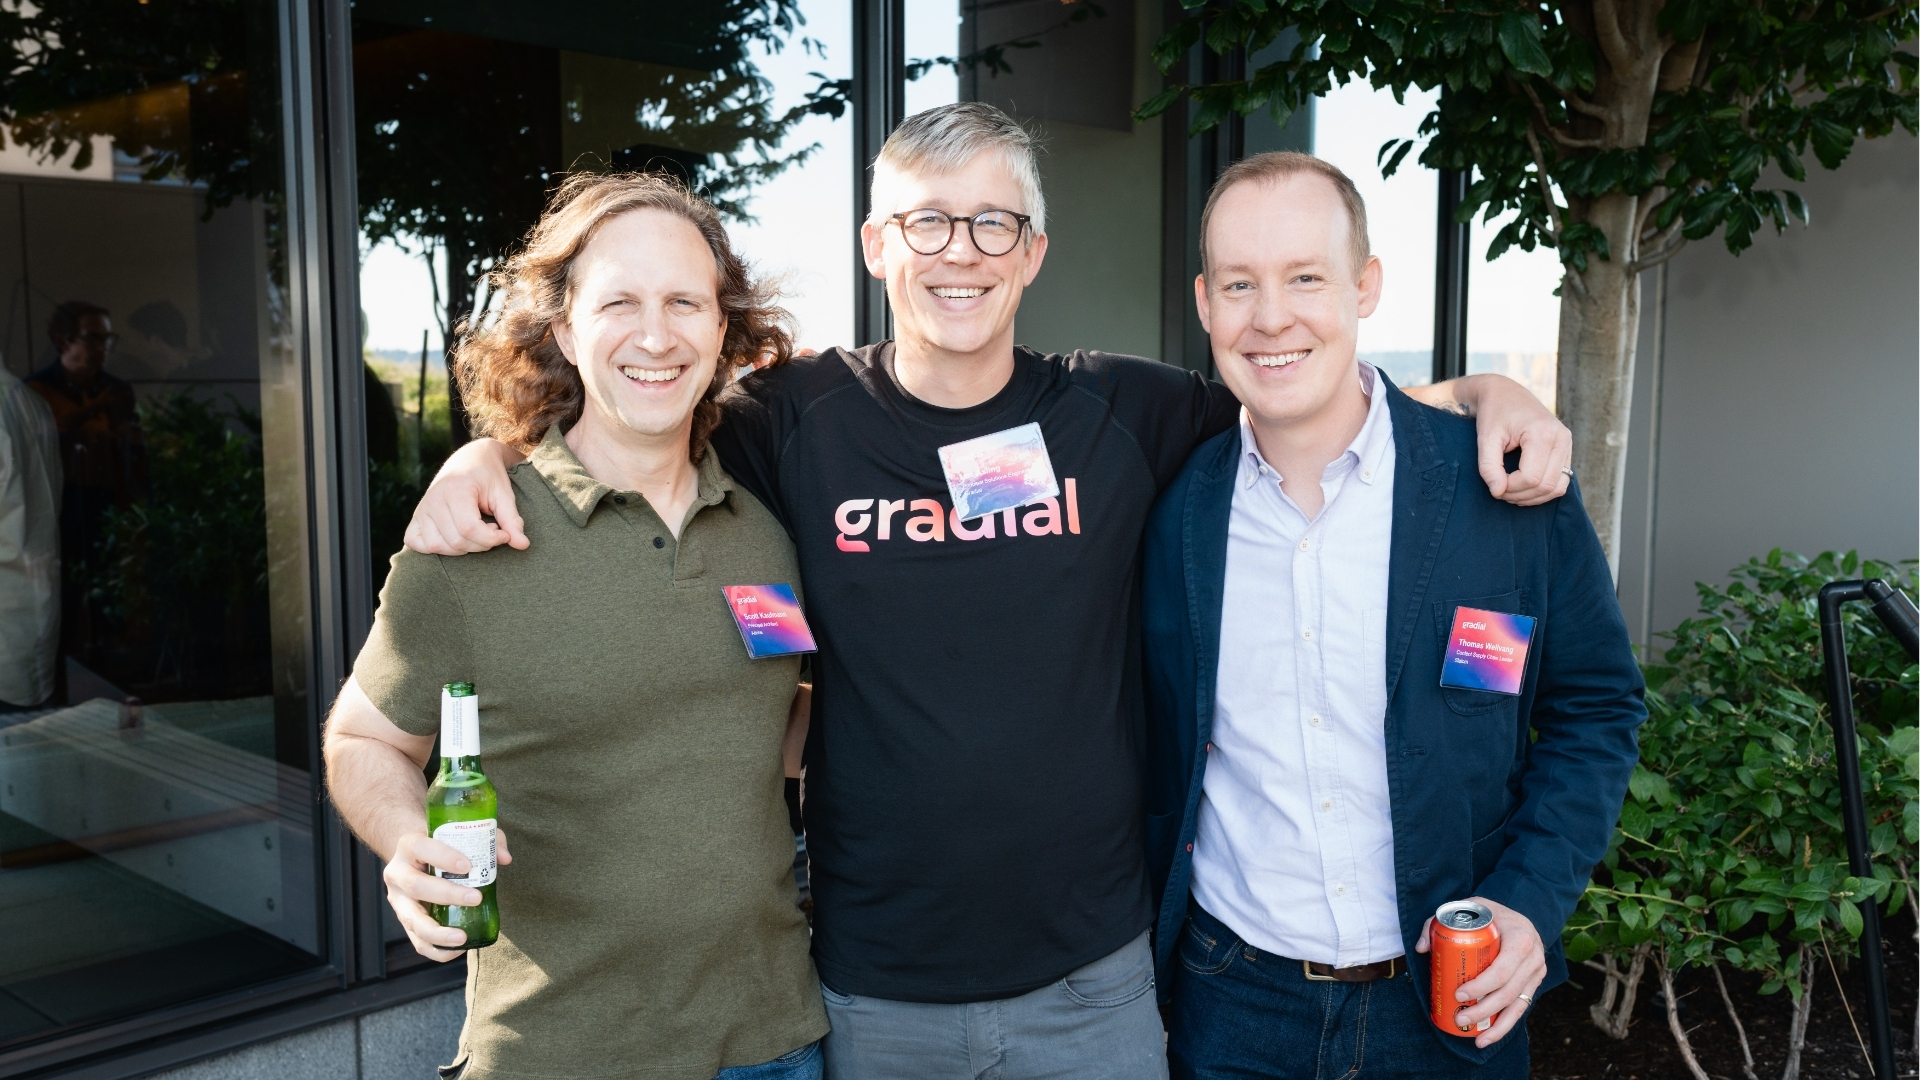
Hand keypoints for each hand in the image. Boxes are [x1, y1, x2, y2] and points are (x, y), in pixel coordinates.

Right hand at [383, 828, 513, 960]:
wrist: (414, 856)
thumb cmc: (441, 843)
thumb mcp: (460, 834)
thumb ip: (485, 840)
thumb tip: (504, 858)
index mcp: (409, 846)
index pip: (421, 848)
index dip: (443, 857)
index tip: (467, 866)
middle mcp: (397, 873)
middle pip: (416, 886)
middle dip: (447, 894)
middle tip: (475, 898)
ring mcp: (398, 900)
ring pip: (412, 920)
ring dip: (438, 932)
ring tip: (463, 937)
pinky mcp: (405, 920)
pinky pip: (417, 941)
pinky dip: (437, 950)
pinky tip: (458, 948)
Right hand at [404, 438, 528, 554]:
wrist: (470, 459)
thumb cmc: (489, 477)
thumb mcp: (504, 494)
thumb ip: (512, 520)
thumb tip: (523, 545)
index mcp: (455, 489)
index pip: (469, 528)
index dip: (491, 539)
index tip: (505, 534)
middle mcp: (433, 499)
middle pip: (456, 540)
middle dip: (481, 544)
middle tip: (493, 531)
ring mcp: (422, 509)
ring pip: (438, 546)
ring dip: (462, 548)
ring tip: (477, 532)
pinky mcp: (416, 518)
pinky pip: (417, 543)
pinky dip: (436, 548)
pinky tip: (455, 538)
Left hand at [1415, 896, 1544, 1047]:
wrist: (1516, 916)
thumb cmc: (1488, 914)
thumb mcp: (1464, 908)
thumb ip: (1438, 923)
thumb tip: (1422, 949)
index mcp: (1521, 938)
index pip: (1502, 969)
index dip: (1481, 986)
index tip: (1458, 994)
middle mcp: (1534, 958)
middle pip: (1509, 992)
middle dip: (1484, 1010)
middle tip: (1460, 1017)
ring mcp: (1537, 973)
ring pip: (1518, 1006)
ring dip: (1497, 1026)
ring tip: (1477, 1040)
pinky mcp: (1535, 984)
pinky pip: (1521, 1008)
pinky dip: (1505, 1025)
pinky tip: (1489, 1037)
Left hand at [1459, 375, 1572, 505]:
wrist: (1505, 393)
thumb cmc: (1494, 413)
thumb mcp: (1485, 438)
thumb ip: (1489, 466)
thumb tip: (1498, 492)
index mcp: (1543, 432)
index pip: (1531, 478)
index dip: (1510, 488)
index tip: (1493, 484)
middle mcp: (1561, 438)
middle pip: (1546, 485)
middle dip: (1520, 495)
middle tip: (1499, 490)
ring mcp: (1567, 444)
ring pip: (1557, 487)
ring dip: (1533, 497)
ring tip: (1510, 490)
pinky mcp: (1566, 450)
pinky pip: (1561, 481)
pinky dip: (1543, 491)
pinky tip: (1523, 488)